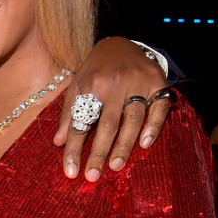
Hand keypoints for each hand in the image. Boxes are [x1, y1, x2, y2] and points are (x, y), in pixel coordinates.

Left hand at [53, 37, 168, 180]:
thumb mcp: (77, 84)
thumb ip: (68, 112)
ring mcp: (138, 82)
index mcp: (91, 83)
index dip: (74, 147)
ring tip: (115, 166)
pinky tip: (145, 145)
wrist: (122, 42)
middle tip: (92, 176)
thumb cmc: (96, 69)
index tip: (70, 171)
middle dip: (98, 152)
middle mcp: (114, 83)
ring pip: (132, 119)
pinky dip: (152, 127)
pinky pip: (158, 109)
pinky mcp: (158, 83)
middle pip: (107, 124)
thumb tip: (59, 142)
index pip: (80, 121)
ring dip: (124, 145)